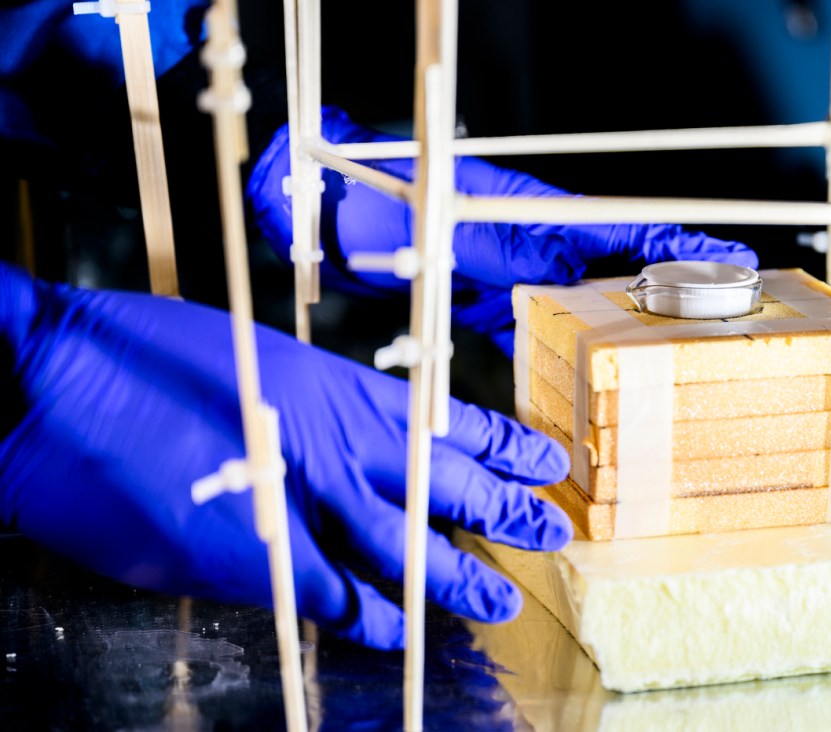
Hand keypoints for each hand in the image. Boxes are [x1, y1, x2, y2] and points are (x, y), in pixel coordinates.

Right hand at [0, 263, 570, 648]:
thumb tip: (338, 443)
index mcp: (341, 391)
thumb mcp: (255, 366)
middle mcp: (340, 444)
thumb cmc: (151, 356)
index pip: (448, 421)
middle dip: (506, 511)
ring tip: (503, 599)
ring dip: (458, 576)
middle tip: (554, 531)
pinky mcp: (260, 554)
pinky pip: (337, 597)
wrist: (69, 385)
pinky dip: (371, 616)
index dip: (503, 443)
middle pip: (449, 486)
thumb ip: (311, 410)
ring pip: (408, 547)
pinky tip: (401, 631)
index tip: (545, 458)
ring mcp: (306, 501)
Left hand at [246, 106, 758, 354]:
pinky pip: (549, 329)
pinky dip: (572, 350)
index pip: (635, 229)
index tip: (740, 263)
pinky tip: (592, 378)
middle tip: (724, 329)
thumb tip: (577, 275)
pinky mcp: (500, 301)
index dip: (688, 247)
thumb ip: (523, 254)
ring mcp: (525, 274)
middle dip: (674, 299)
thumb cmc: (395, 202)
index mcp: (547, 217)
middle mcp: (544, 245)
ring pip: (592, 305)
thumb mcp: (466, 232)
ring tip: (673, 362)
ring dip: (628, 332)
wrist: (345, 219)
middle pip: (624, 272)